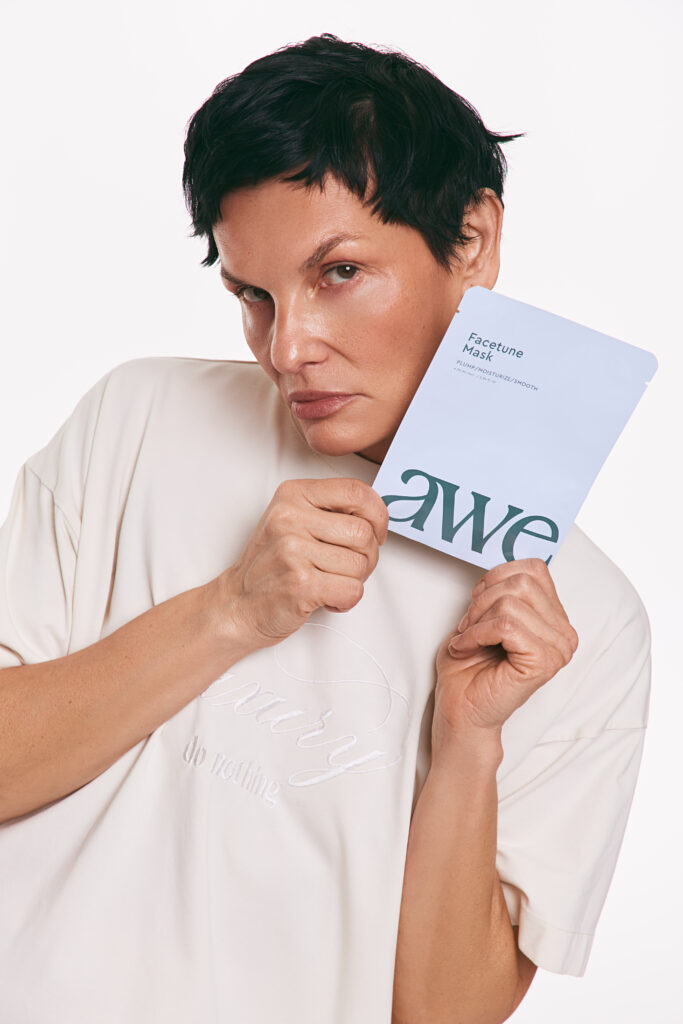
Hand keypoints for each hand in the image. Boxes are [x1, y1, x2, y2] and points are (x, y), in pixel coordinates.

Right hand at [217, 478, 388, 648]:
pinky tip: (327, 598)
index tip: (375, 533)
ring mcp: (293, 550)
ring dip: (354, 581)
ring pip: (361, 564)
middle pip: (364, 533)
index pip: (357, 492)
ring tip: (329, 582)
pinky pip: (352, 590)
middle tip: (347, 568)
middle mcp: (290, 518)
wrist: (238, 604)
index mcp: (293, 494)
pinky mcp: (300, 583)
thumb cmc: (271, 565)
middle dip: (367, 557)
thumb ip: (330, 511)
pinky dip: (347, 600)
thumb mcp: (293, 520)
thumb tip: (378, 517)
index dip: (378, 515)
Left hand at [433, 558, 578, 745]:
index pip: (534, 568)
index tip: (477, 606)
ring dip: (477, 619)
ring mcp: (558, 648)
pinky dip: (476, 633)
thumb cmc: (469, 667)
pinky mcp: (543, 662)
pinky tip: (468, 649)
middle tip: (469, 626)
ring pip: (510, 601)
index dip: (495, 579)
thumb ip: (501, 588)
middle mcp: (564, 632)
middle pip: (522, 581)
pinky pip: (505, 625)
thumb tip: (502, 560)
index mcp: (555, 617)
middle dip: (483, 599)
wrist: (461, 709)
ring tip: (468, 640)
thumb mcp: (483, 614)